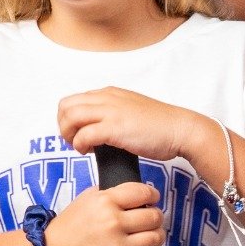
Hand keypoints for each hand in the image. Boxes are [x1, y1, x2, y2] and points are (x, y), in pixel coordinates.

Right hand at [46, 180, 165, 245]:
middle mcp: (114, 222)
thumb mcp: (87, 199)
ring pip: (155, 237)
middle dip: (156, 216)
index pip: (142, 192)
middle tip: (152, 218)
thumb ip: (111, 194)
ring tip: (152, 233)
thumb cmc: (71, 225)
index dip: (152, 195)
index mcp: (105, 201)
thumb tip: (137, 195)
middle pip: (153, 216)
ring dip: (158, 234)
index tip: (153, 198)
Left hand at [58, 88, 213, 166]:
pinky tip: (90, 152)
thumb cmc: (162, 125)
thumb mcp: (133, 110)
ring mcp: (110, 112)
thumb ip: (115, 114)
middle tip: (73, 141)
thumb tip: (101, 128)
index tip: (77, 133)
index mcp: (110, 93)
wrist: (181, 129)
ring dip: (69, 135)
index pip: (74, 100)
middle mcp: (106, 98)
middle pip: (66, 106)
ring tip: (80, 147)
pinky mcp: (115, 128)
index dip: (69, 118)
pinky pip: (84, 134)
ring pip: (71, 117)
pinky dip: (81, 144)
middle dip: (63, 126)